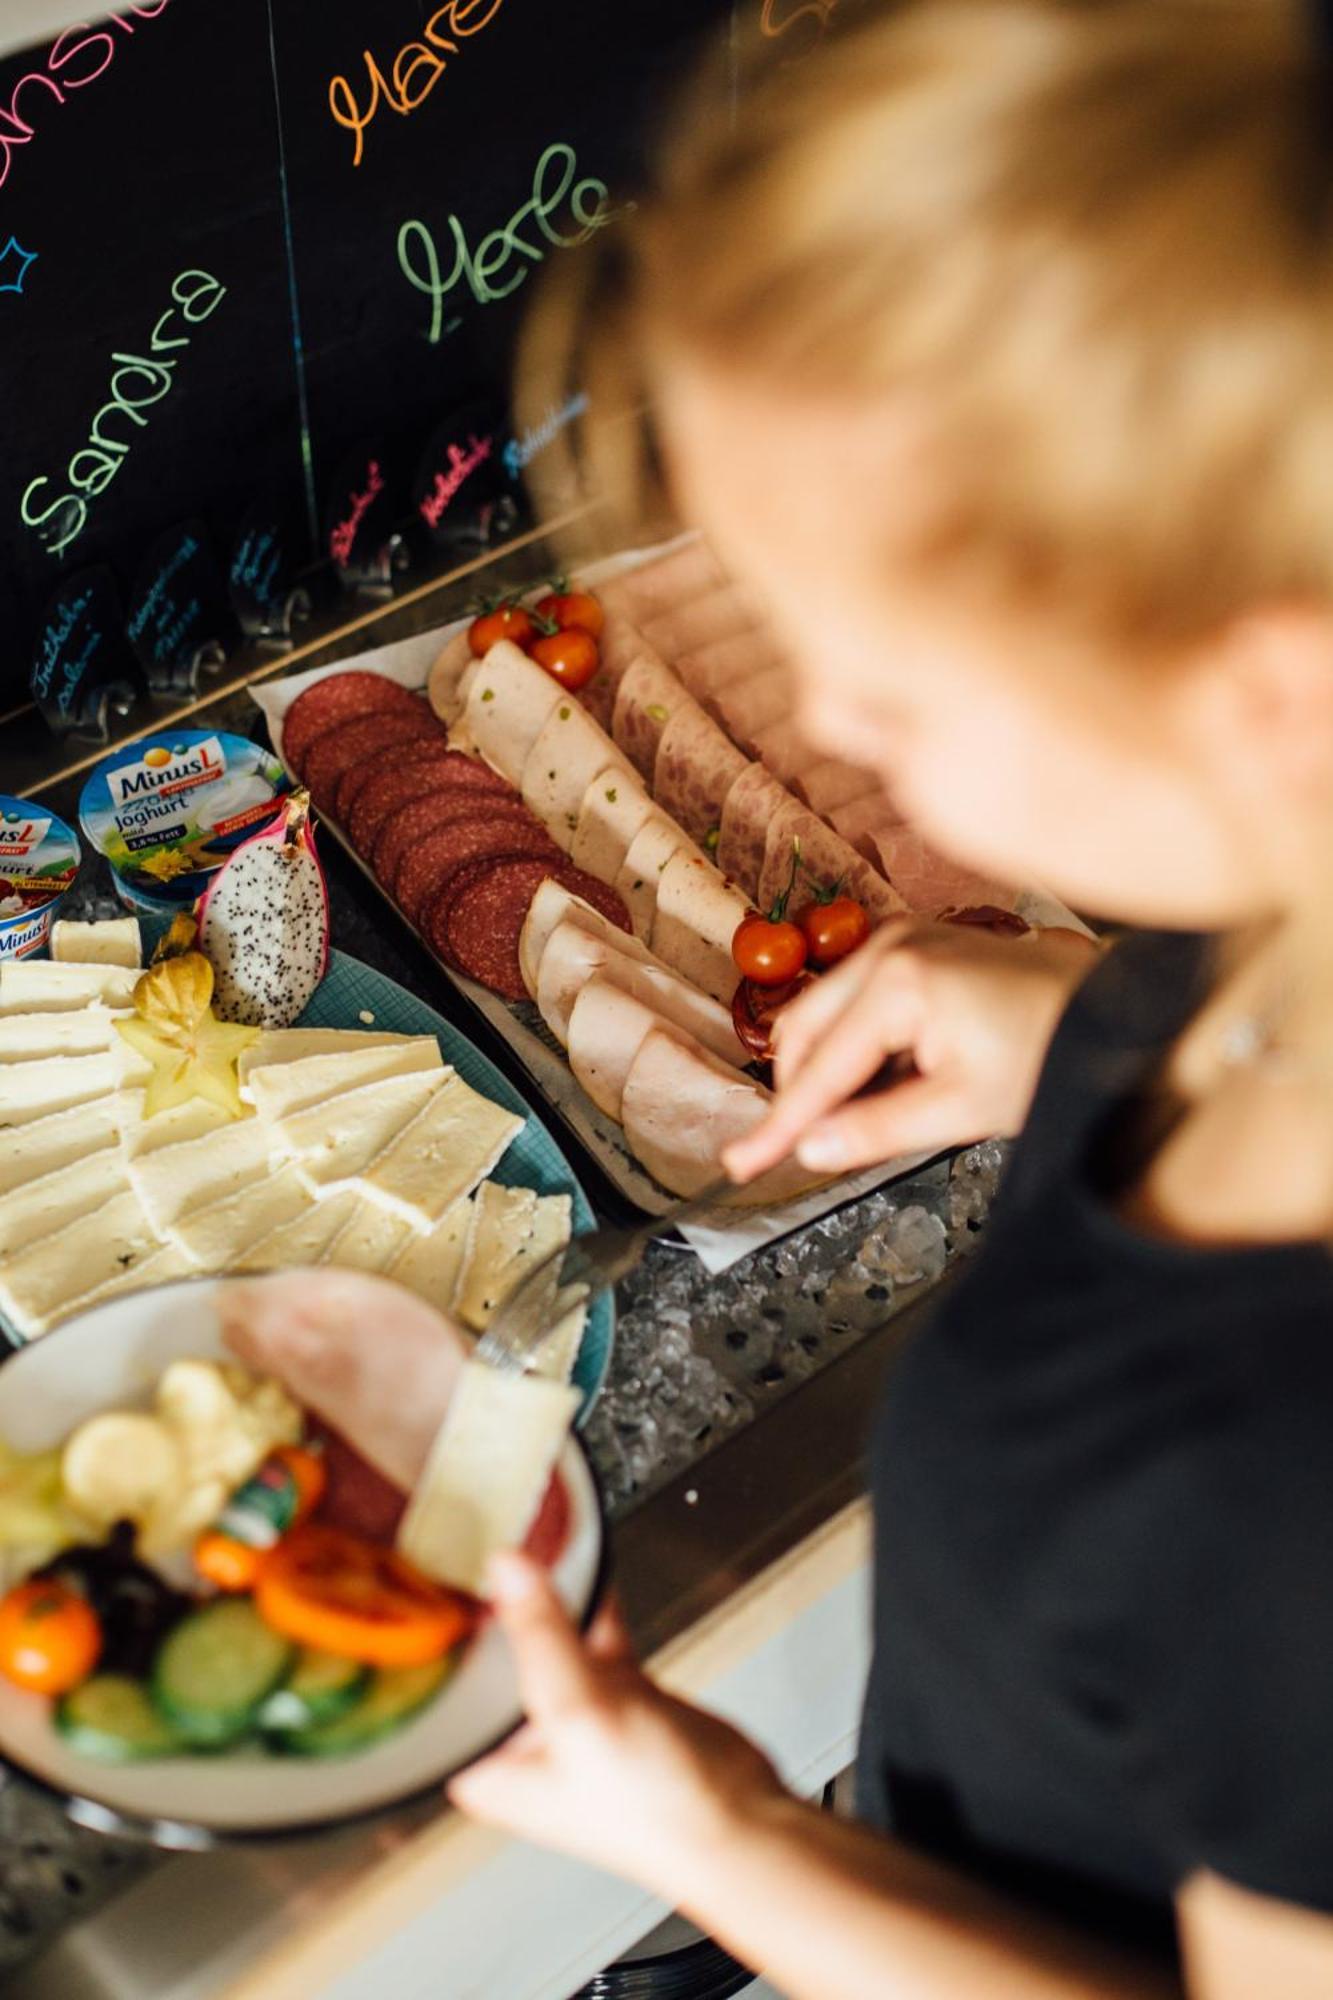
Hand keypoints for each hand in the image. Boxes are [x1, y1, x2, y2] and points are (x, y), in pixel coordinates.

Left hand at [448, 1554, 782, 1897]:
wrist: (742, 1823)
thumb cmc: (657, 1812)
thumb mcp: (581, 1711)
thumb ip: (542, 1635)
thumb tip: (507, 1571)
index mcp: (489, 1769)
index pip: (449, 1688)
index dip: (442, 1633)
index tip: (435, 1572)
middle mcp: (522, 1746)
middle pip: (495, 1658)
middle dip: (491, 1605)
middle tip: (474, 1542)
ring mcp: (573, 1718)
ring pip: (546, 1640)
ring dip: (544, 1596)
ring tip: (528, 1539)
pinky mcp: (614, 1697)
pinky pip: (591, 1635)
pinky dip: (590, 1601)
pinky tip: (583, 1561)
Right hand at [725, 921, 1097, 1181]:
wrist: (1110, 1007)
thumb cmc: (1050, 1052)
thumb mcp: (964, 1109)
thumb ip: (879, 1130)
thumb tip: (811, 1150)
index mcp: (898, 982)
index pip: (819, 1069)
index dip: (779, 1125)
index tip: (740, 1163)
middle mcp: (887, 946)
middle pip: (803, 1031)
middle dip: (798, 1092)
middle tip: (798, 1149)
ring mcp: (898, 937)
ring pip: (822, 1013)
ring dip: (824, 1068)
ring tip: (860, 1115)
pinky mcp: (912, 944)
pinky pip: (852, 998)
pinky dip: (852, 1043)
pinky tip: (885, 1079)